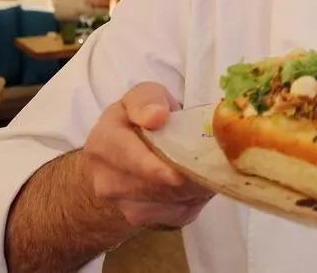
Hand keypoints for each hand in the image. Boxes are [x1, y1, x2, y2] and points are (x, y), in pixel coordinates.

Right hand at [83, 82, 213, 228]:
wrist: (125, 156)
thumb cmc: (140, 119)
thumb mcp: (142, 97)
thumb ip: (147, 100)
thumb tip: (156, 116)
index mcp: (104, 142)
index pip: (127, 157)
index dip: (152, 167)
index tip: (175, 175)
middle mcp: (106, 180)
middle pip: (152, 186)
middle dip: (184, 178)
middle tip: (212, 167)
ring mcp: (122, 205)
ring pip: (167, 202)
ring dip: (192, 189)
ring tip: (205, 169)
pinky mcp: (142, 219)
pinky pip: (174, 213)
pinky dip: (191, 200)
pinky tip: (195, 184)